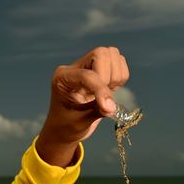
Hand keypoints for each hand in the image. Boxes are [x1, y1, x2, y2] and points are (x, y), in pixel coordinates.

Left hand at [36, 46, 129, 166]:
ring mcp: (88, 66)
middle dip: (108, 77)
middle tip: (104, 98)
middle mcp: (75, 67)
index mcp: (62, 77)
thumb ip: (96, 112)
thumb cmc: (66, 126)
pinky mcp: (101, 71)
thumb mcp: (78, 122)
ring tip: (106, 95)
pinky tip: (110, 91)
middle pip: (101, 54)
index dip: (101, 90)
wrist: (64, 130)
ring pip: (112, 55)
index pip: (86, 75)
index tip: (108, 109)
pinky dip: (121, 77)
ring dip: (116, 76)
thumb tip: (112, 106)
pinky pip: (120, 64)